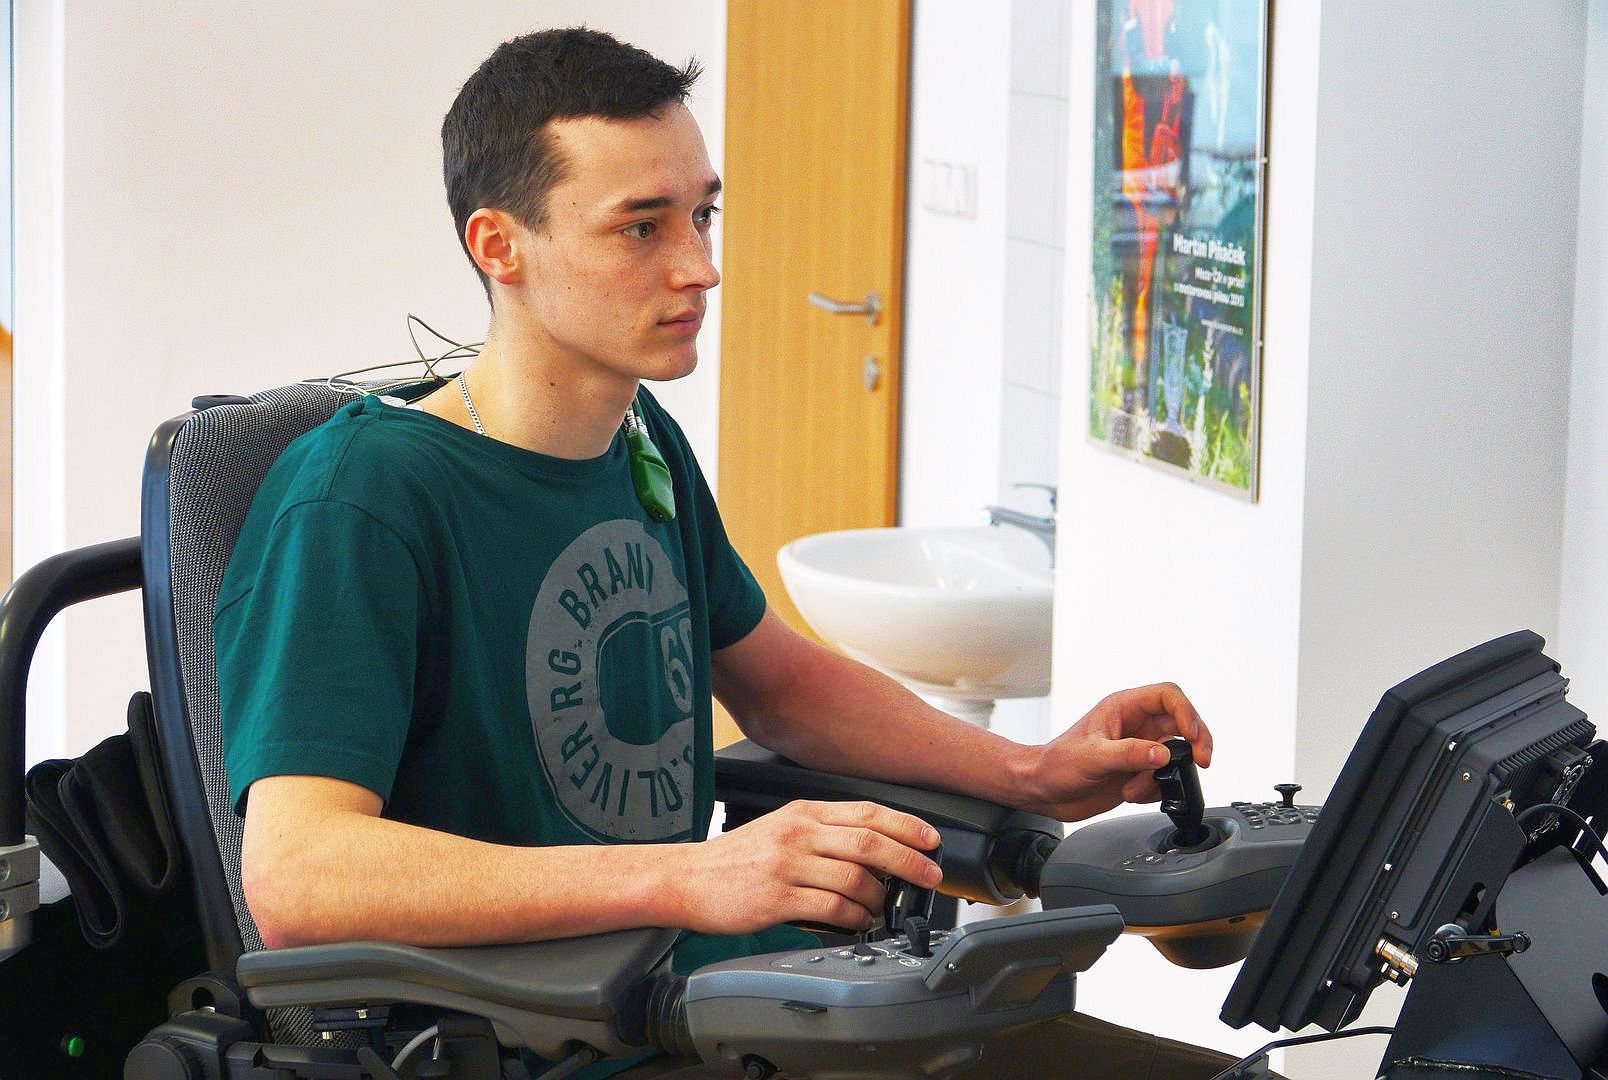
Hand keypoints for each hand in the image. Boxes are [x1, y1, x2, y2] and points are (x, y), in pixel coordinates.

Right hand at [667, 800, 942, 935]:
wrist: (688, 878)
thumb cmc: (736, 858)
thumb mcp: (781, 829)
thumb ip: (824, 833)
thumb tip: (875, 850)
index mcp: (803, 813)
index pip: (867, 812)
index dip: (906, 826)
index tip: (931, 840)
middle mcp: (798, 833)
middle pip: (870, 841)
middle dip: (909, 860)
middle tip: (930, 875)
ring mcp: (787, 864)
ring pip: (855, 876)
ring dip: (878, 897)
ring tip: (880, 908)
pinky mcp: (776, 898)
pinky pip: (831, 907)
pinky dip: (853, 916)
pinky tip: (857, 921)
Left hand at [1020, 683, 1211, 821]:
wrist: (1043, 791)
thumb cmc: (1056, 765)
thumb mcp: (1092, 757)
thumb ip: (1129, 754)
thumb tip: (1163, 753)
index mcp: (1123, 708)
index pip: (1168, 696)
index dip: (1187, 713)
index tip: (1192, 736)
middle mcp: (1135, 725)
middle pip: (1182, 723)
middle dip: (1194, 743)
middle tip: (1201, 761)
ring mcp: (1139, 748)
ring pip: (1175, 754)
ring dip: (1164, 775)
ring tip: (1135, 787)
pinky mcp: (1139, 770)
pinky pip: (1165, 777)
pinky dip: (1155, 789)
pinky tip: (1132, 793)